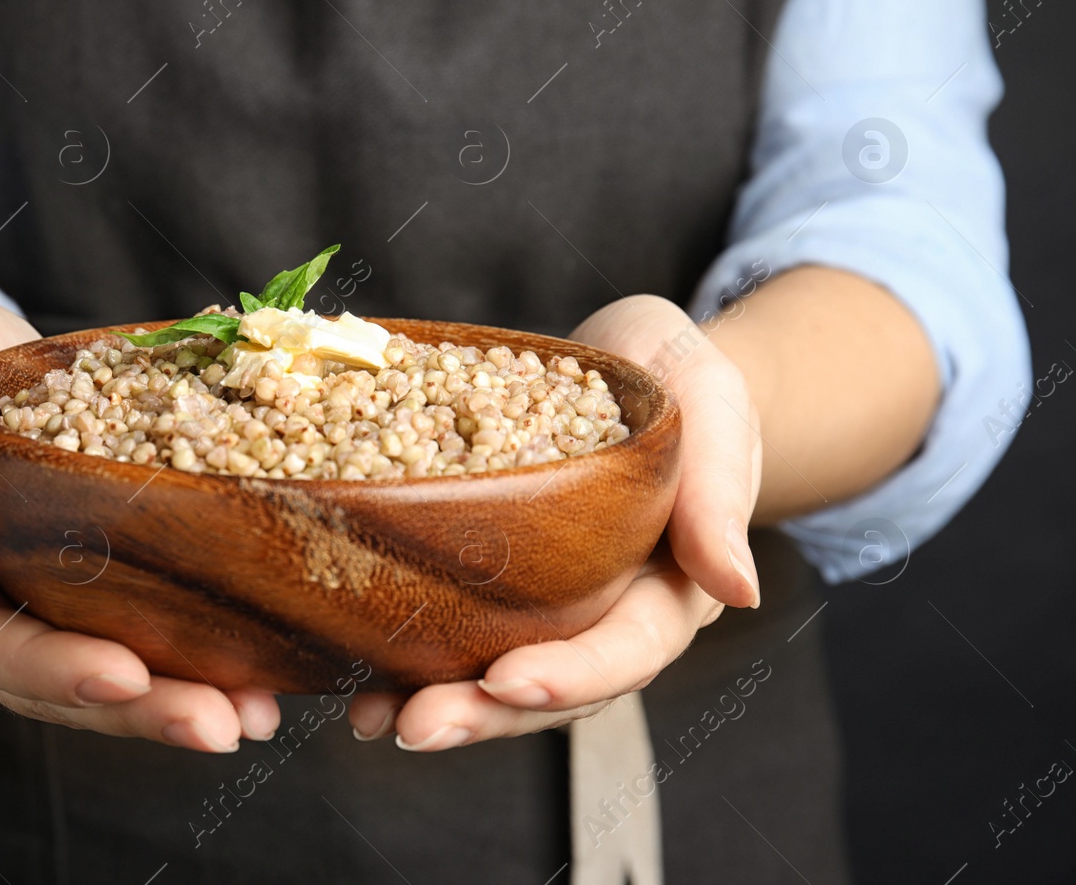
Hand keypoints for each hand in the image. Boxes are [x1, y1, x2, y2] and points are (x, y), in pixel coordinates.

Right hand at [0, 298, 278, 751]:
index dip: (52, 668)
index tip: (126, 676)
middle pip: (53, 687)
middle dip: (139, 711)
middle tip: (220, 723)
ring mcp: (29, 613)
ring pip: (99, 683)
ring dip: (175, 704)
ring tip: (253, 716)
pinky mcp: (77, 597)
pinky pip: (130, 642)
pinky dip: (188, 666)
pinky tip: (254, 683)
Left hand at [348, 295, 762, 749]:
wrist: (632, 364)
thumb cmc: (682, 380)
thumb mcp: (713, 407)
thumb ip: (721, 491)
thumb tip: (738, 590)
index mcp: (670, 586)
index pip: (629, 649)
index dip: (571, 673)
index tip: (508, 681)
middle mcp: (606, 611)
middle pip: (552, 686)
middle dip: (484, 714)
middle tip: (415, 726)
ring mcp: (548, 603)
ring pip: (495, 672)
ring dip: (434, 700)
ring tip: (372, 719)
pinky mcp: (496, 577)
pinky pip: (454, 625)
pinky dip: (406, 652)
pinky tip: (352, 670)